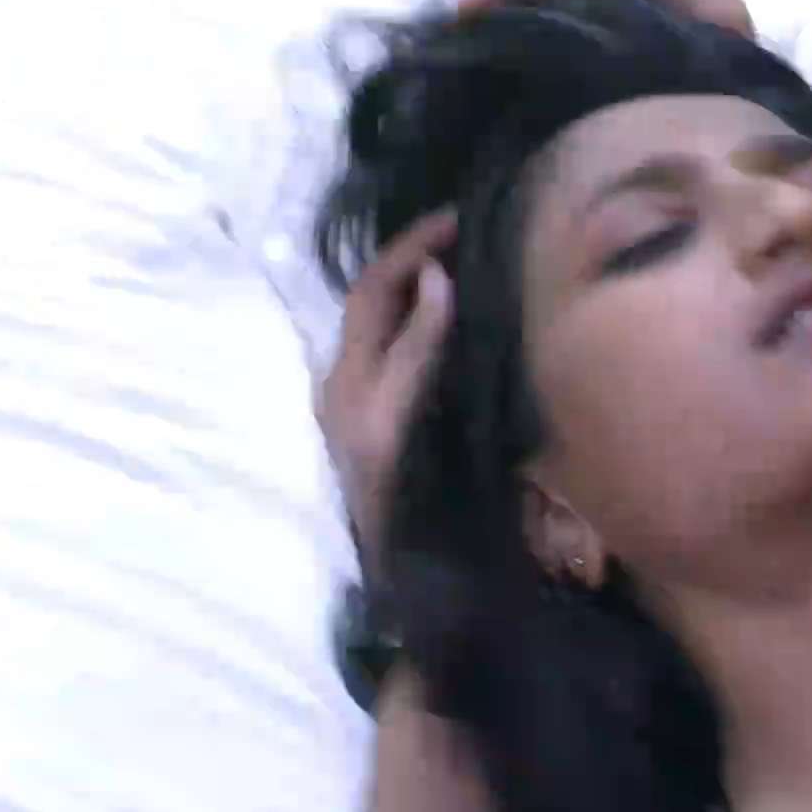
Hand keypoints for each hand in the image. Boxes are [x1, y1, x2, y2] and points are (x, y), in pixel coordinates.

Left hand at [318, 208, 457, 545]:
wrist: (403, 590)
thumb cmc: (407, 513)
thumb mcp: (405, 425)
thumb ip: (420, 353)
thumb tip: (438, 279)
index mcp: (353, 387)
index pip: (375, 294)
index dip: (412, 250)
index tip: (458, 222)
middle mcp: (347, 390)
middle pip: (371, 302)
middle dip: (409, 256)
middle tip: (463, 228)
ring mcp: (359, 408)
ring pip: (379, 325)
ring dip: (413, 284)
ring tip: (463, 257)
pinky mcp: (377, 425)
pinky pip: (393, 352)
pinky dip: (419, 319)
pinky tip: (456, 315)